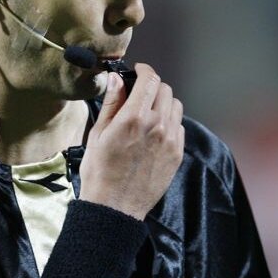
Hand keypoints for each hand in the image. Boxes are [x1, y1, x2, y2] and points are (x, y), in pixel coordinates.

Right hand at [79, 64, 184, 219]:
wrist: (115, 207)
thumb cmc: (99, 172)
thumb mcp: (98, 134)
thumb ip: (111, 103)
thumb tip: (115, 79)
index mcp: (134, 118)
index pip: (149, 80)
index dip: (144, 70)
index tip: (138, 70)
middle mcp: (157, 126)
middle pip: (165, 90)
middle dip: (152, 86)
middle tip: (139, 92)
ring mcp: (170, 141)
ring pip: (175, 106)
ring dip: (163, 102)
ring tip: (148, 111)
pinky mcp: (177, 154)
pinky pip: (179, 127)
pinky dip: (169, 121)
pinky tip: (155, 130)